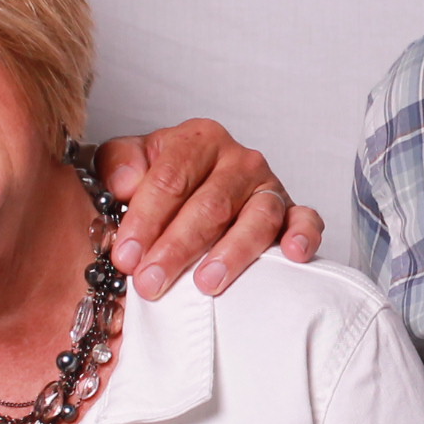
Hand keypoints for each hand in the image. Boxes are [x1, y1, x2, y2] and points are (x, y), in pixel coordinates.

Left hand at [96, 120, 322, 296]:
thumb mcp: (127, 164)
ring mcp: (268, 185)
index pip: (169, 180)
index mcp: (197, 140)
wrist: (196, 189)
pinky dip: (303, 235)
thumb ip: (118, 164)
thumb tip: (126, 182)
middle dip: (177, 246)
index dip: (145, 220)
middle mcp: (238, 159)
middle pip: (209, 204)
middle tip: (151, 282)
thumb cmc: (161, 182)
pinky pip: (305, 219)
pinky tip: (292, 254)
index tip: (126, 256)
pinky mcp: (292, 210)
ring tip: (206, 283)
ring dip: (232, 253)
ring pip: (256, 217)